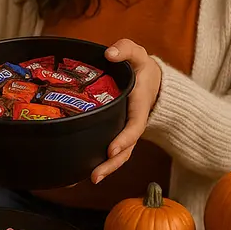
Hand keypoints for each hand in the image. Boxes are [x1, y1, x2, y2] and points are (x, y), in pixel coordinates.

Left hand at [90, 38, 162, 183]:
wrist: (151, 81)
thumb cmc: (140, 67)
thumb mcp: (137, 54)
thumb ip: (126, 49)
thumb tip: (110, 53)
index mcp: (138, 108)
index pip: (134, 127)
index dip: (124, 139)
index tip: (112, 149)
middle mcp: (132, 124)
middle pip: (125, 149)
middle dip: (111, 164)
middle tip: (95, 176)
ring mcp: (124, 131)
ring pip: (118, 155)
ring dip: (105, 169)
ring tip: (87, 180)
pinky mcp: (115, 134)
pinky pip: (108, 151)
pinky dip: (98, 163)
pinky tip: (79, 173)